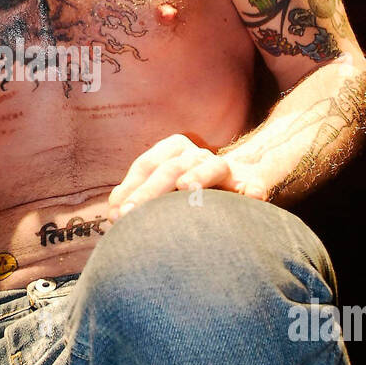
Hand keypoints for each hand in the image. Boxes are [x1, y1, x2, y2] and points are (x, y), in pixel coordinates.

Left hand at [106, 134, 267, 219]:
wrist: (239, 180)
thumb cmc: (188, 190)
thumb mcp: (161, 189)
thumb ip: (138, 195)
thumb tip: (112, 213)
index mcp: (173, 150)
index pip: (147, 164)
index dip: (129, 188)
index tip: (115, 213)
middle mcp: (197, 154)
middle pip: (171, 168)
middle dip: (149, 192)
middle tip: (131, 214)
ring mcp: (224, 166)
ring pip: (212, 166)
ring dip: (199, 176)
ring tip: (187, 188)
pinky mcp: (250, 182)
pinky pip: (253, 184)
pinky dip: (252, 190)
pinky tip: (252, 196)